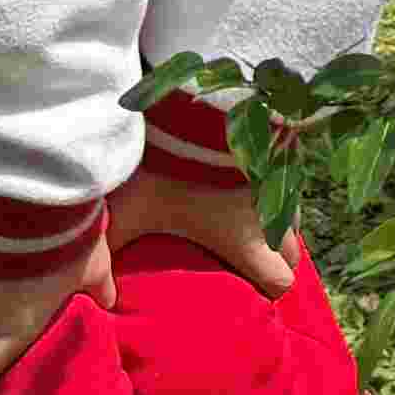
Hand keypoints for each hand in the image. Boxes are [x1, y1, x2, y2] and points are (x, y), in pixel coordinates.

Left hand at [109, 152, 296, 293]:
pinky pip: (288, 182)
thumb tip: (100, 297)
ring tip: (247, 224)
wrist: (200, 98)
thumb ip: (108, 253)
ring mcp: (282, 179)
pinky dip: (275, 192)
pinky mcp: (282, 149)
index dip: (268, 292)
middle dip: (276, 261)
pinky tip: (247, 183)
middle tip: (245, 263)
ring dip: (277, 226)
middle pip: (294, 253)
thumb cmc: (168, 164)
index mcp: (246, 238)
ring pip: (293, 216)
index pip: (281, 281)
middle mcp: (273, 214)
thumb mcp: (130, 210)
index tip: (249, 293)